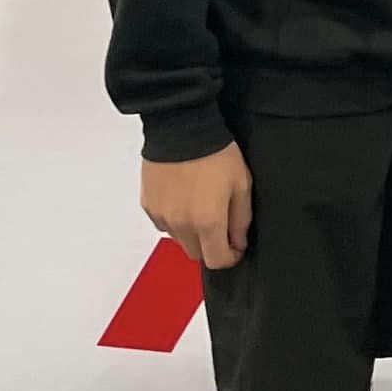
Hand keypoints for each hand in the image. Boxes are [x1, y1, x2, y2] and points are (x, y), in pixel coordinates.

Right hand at [142, 142, 251, 268]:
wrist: (182, 130)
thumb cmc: (216, 153)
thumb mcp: (242, 183)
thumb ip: (241, 218)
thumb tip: (239, 242)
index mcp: (207, 221)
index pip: (216, 260)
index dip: (230, 257)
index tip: (236, 247)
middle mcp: (181, 225)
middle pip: (196, 254)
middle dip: (211, 246)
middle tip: (221, 223)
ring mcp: (162, 217)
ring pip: (179, 240)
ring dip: (192, 232)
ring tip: (202, 203)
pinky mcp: (149, 206)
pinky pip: (165, 224)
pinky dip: (176, 219)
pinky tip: (185, 197)